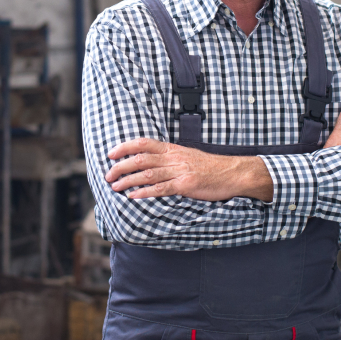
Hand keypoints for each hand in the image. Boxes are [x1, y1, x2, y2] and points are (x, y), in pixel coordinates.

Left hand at [105, 139, 271, 201]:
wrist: (233, 172)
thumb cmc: (211, 167)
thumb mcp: (188, 156)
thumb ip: (170, 159)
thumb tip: (151, 164)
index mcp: (173, 149)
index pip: (143, 143)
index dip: (124, 147)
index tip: (110, 154)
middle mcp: (173, 158)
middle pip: (140, 159)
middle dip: (120, 166)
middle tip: (107, 175)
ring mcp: (179, 171)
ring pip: (147, 174)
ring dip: (128, 180)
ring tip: (114, 186)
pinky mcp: (185, 185)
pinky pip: (161, 189)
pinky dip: (144, 192)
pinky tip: (133, 196)